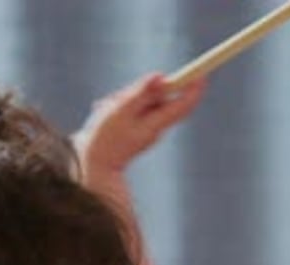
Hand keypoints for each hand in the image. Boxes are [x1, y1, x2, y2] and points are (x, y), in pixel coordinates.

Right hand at [74, 72, 205, 173]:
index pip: (183, 104)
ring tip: (106, 107)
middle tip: (121, 95)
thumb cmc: (104, 141)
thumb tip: (160, 77)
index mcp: (156, 125)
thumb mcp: (121, 111)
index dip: (194, 86)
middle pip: (160, 97)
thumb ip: (141, 93)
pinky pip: (129, 108)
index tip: (201, 71)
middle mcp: (154, 128)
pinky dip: (117, 106)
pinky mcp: (131, 129)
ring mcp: (143, 130)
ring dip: (124, 97)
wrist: (89, 167)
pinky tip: (102, 112)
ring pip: (141, 101)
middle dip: (142, 89)